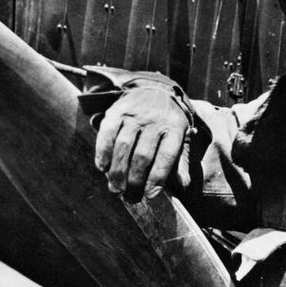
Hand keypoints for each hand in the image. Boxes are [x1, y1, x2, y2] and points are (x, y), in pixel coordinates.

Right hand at [92, 81, 192, 201]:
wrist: (153, 89)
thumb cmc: (168, 122)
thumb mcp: (181, 138)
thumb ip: (180, 161)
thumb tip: (183, 185)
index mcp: (174, 128)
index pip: (166, 156)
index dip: (157, 178)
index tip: (150, 195)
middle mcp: (154, 120)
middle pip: (143, 155)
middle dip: (135, 180)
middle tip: (130, 197)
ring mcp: (134, 115)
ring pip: (124, 146)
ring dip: (118, 171)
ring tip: (116, 188)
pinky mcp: (116, 112)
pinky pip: (107, 134)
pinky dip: (103, 152)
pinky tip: (102, 168)